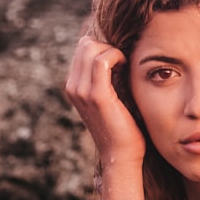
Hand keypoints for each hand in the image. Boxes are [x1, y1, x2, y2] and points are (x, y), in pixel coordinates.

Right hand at [64, 36, 146, 167]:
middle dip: (107, 46)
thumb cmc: (122, 128)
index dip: (103, 47)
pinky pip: (102, 60)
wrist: (121, 155)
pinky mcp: (96, 96)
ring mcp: (81, 91)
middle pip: (84, 44)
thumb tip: (117, 55)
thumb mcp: (109, 99)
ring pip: (90, 48)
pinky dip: (116, 56)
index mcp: (74, 86)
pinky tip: (126, 67)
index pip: (82, 48)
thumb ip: (106, 79)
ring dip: (112, 51)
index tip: (120, 62)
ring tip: (124, 66)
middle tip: (123, 63)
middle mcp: (73, 87)